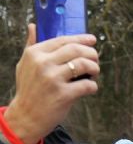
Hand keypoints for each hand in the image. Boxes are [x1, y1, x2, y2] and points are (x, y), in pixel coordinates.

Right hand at [4, 27, 99, 143]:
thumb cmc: (28, 90)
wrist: (26, 117)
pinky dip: (93, 86)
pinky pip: (87, 85)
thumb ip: (31, 45)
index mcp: (35, 53)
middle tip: (96, 58)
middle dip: (91, 53)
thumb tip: (33, 26)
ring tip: (95, 72)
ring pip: (83, 65)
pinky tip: (91, 88)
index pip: (63, 40)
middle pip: (76, 50)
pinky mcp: (63, 95)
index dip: (81, 39)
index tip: (92, 40)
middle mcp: (43, 63)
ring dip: (94, 68)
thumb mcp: (24, 64)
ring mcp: (53, 79)